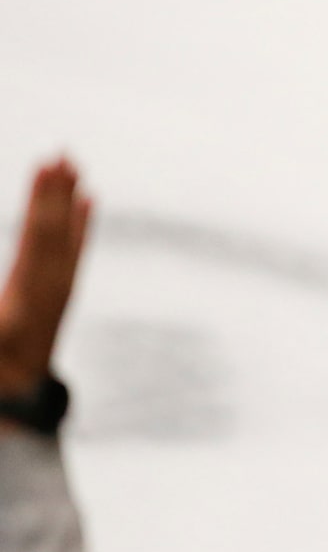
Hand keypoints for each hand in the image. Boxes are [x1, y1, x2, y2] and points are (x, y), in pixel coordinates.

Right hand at [0, 159, 91, 399]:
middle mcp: (52, 286)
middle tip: (62, 151)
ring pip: (69, 235)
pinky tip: (89, 199)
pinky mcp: (62, 294)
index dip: (41, 200)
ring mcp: (60, 290)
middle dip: (57, 190)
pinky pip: (76, 250)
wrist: (16, 401)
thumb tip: (14, 284)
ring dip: (70, 199)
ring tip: (74, 165)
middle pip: (57, 229)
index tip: (45, 165)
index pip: (38, 235)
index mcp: (29, 292)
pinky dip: (83, 223)